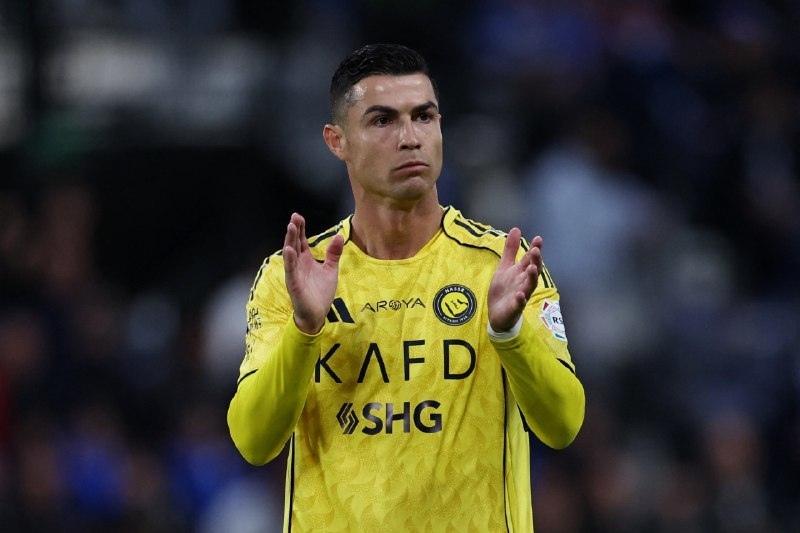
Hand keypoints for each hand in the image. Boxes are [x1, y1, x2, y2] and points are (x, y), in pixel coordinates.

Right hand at [283, 213, 343, 333]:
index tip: (298, 217)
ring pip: (290, 254)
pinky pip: (290, 270)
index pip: (301, 241)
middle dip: (294, 230)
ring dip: (289, 240)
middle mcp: (298, 264)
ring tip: (290, 227)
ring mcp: (294, 273)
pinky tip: (289, 250)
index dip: (300, 229)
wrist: (317, 314)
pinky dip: (289, 260)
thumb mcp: (330, 270)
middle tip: (294, 217)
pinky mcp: (294, 284)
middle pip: (294, 243)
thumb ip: (333, 254)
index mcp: (306, 260)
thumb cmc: (321, 293)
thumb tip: (339, 236)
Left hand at [488, 229, 542, 331]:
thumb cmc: (504, 289)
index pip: (530, 259)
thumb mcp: (504, 267)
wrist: (497, 313)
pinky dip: (520, 299)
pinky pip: (519, 304)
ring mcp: (521, 295)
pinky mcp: (515, 308)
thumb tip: (516, 229)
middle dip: (535, 261)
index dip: (535, 249)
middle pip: (533, 271)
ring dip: (532, 278)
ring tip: (532, 268)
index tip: (538, 239)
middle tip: (536, 250)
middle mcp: (524, 283)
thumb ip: (510, 250)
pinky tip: (520, 295)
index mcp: (521, 272)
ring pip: (529, 286)